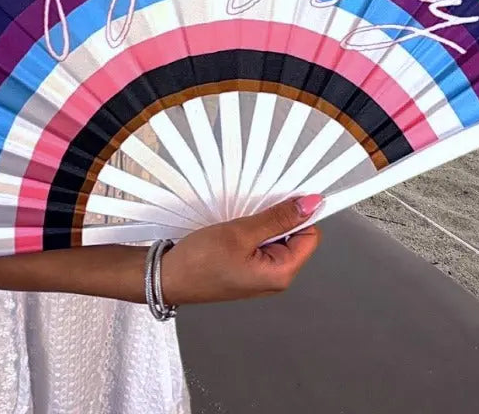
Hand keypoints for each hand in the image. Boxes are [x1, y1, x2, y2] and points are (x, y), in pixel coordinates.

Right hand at [158, 194, 322, 305]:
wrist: (168, 278)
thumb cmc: (200, 262)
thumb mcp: (240, 232)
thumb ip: (277, 218)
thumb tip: (310, 205)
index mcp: (281, 273)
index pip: (309, 236)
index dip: (298, 214)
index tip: (281, 200)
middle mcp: (275, 278)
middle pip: (293, 237)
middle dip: (276, 219)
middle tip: (250, 215)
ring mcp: (261, 275)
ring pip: (274, 239)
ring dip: (260, 225)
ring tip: (238, 226)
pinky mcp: (247, 270)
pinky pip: (259, 245)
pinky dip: (250, 233)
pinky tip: (232, 232)